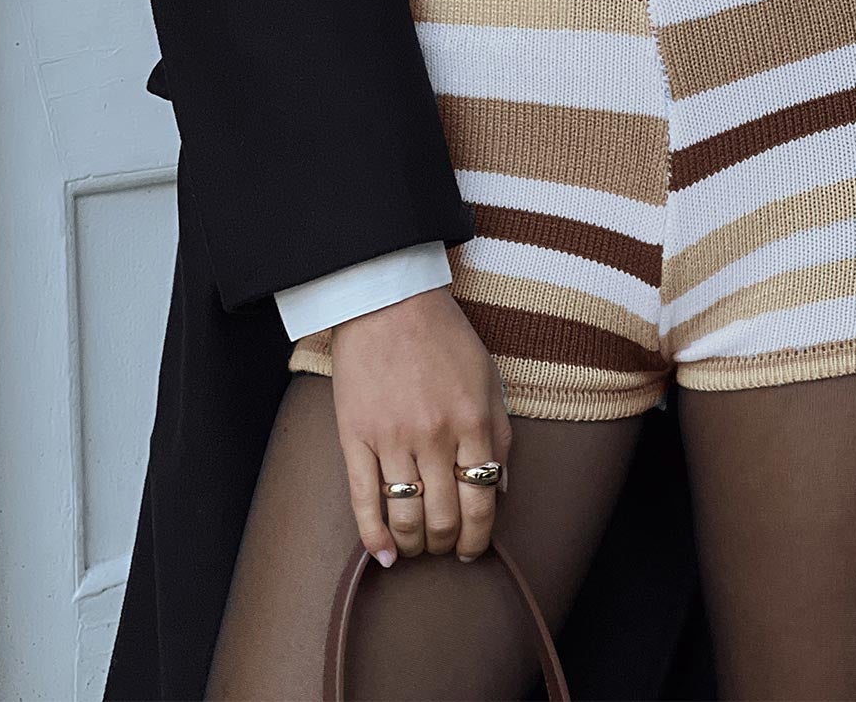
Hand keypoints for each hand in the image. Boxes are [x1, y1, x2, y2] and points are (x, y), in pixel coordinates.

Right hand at [330, 287, 510, 566]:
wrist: (389, 301)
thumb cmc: (444, 337)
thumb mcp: (488, 378)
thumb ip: (499, 433)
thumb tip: (500, 488)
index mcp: (472, 420)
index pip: (481, 500)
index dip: (478, 535)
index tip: (472, 547)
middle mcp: (434, 435)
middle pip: (444, 516)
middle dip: (447, 543)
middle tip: (445, 547)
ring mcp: (392, 438)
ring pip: (406, 515)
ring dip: (416, 543)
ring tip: (418, 546)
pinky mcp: (355, 437)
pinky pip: (363, 500)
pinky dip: (374, 536)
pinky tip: (385, 554)